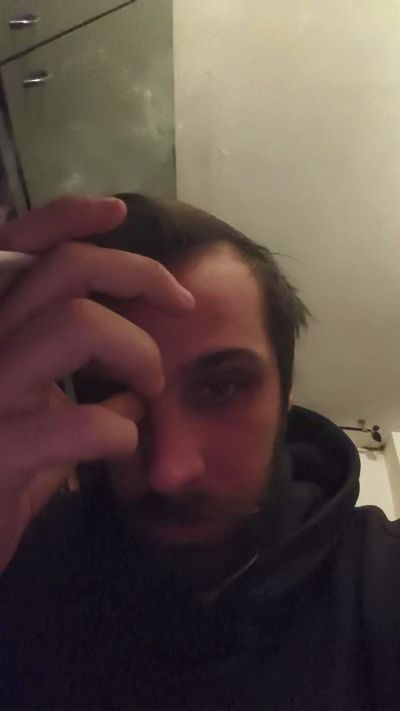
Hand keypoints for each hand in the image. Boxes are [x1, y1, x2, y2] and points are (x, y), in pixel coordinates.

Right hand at [0, 196, 193, 572]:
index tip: (118, 212)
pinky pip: (83, 423)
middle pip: (65, 271)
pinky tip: (120, 446)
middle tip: (179, 304)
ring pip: (75, 324)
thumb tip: (129, 402)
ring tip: (151, 383)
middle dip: (138, 274)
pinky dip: (119, 433)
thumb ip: (67, 407)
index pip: (16, 247)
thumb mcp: (29, 433)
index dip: (65, 216)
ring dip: (137, 349)